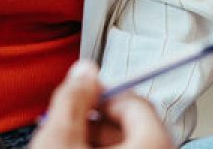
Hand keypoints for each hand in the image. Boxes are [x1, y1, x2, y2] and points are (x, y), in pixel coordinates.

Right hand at [27, 60, 175, 148]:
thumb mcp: (60, 137)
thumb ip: (73, 97)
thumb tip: (84, 71)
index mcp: (152, 145)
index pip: (137, 102)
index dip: (103, 93)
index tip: (83, 96)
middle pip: (137, 126)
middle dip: (100, 118)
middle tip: (73, 122)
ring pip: (132, 144)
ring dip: (101, 138)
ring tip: (72, 142)